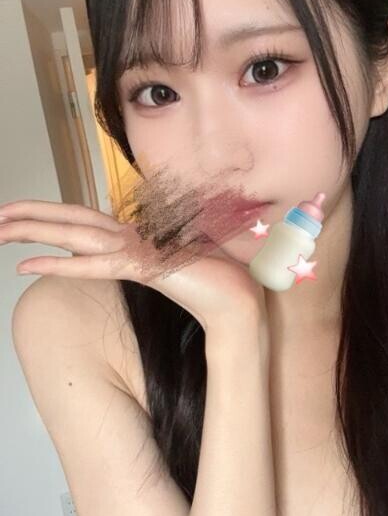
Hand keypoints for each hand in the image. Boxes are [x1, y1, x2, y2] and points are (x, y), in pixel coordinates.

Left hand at [0, 199, 267, 331]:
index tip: (19, 217)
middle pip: (71, 218)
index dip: (50, 214)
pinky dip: (56, 264)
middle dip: (30, 215)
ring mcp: (137, 248)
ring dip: (32, 229)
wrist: (238, 302)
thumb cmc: (211, 286)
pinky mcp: (142, 266)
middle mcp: (133, 235)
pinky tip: (26, 267)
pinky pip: (91, 265)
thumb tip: (136, 261)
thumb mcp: (172, 271)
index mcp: (138, 236)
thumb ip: (150, 262)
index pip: (84, 219)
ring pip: (74, 233)